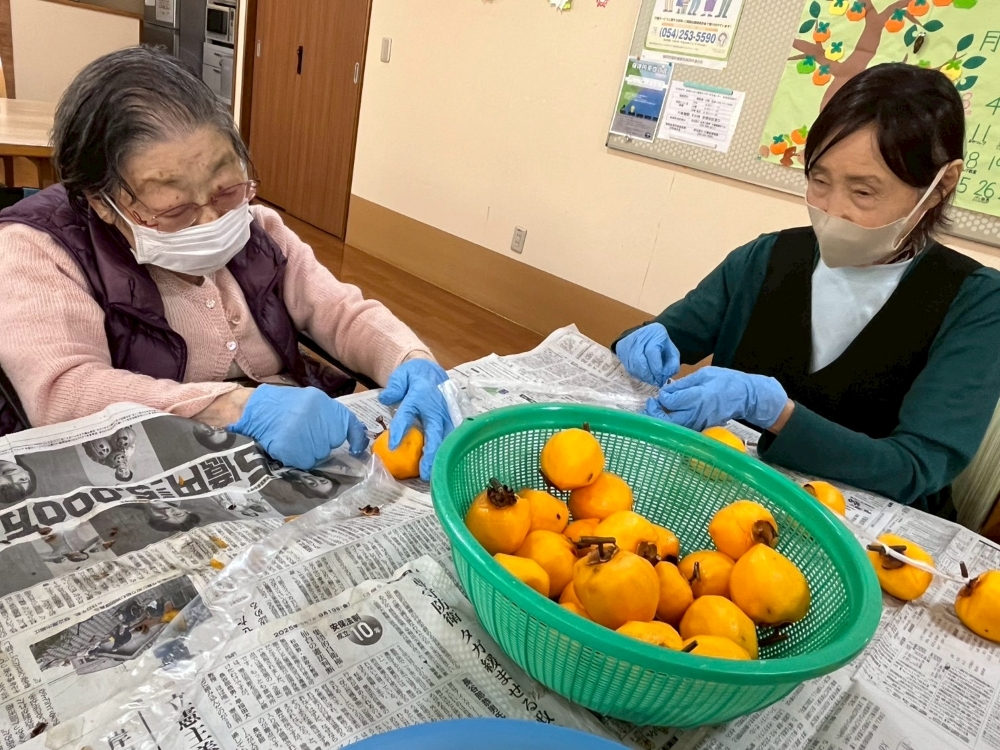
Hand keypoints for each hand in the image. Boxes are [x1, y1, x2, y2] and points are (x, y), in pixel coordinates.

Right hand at [229, 385, 367, 469]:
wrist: (249, 410)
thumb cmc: (278, 407)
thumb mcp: (306, 403)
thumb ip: (325, 417)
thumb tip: (345, 435)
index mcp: (322, 402)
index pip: (348, 422)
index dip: (356, 437)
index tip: (358, 449)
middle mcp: (316, 416)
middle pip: (332, 442)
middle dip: (322, 444)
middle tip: (304, 436)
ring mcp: (303, 433)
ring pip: (318, 454)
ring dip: (308, 453)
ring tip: (291, 440)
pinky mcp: (291, 447)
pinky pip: (303, 462)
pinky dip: (295, 459)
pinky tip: (285, 447)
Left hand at [378, 359, 452, 480]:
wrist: (432, 370)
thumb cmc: (414, 375)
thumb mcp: (401, 375)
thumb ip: (394, 386)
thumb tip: (385, 400)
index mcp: (420, 395)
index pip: (408, 414)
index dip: (400, 430)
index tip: (392, 446)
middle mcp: (436, 407)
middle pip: (435, 433)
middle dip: (431, 453)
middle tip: (425, 472)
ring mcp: (447, 414)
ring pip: (446, 438)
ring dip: (440, 456)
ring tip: (433, 474)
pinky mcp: (452, 420)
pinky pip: (451, 437)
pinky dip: (446, 451)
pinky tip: (441, 466)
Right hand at [615, 323, 679, 386]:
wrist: (647, 336)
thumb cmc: (662, 346)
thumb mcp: (672, 352)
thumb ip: (672, 365)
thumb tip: (664, 376)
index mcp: (655, 333)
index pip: (652, 352)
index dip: (656, 369)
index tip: (661, 379)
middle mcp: (639, 337)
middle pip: (640, 360)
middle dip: (649, 375)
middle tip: (655, 382)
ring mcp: (628, 344)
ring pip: (633, 365)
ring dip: (643, 376)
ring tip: (650, 380)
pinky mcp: (621, 351)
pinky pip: (628, 367)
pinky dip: (637, 374)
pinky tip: (644, 376)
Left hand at [645, 366, 787, 431]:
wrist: (746, 396)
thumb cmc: (726, 381)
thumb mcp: (705, 374)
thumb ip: (684, 383)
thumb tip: (667, 390)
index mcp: (698, 396)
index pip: (670, 401)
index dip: (662, 397)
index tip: (662, 393)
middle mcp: (698, 413)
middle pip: (669, 421)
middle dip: (656, 413)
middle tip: (652, 405)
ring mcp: (701, 422)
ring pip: (675, 427)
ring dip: (663, 420)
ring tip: (659, 410)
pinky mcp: (703, 427)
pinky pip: (684, 429)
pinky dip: (674, 424)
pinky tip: (671, 415)